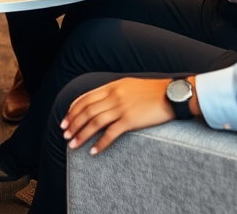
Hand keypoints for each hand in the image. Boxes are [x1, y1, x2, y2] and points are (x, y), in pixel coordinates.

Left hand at [61, 77, 175, 154]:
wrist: (172, 95)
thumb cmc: (152, 91)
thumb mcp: (129, 85)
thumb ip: (114, 91)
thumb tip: (100, 101)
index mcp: (111, 86)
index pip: (85, 98)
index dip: (72, 110)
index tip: (65, 121)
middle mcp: (113, 96)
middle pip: (86, 111)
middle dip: (73, 124)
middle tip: (65, 134)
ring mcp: (121, 108)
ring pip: (94, 123)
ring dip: (81, 134)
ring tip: (73, 145)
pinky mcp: (130, 120)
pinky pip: (110, 134)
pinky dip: (99, 143)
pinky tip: (93, 151)